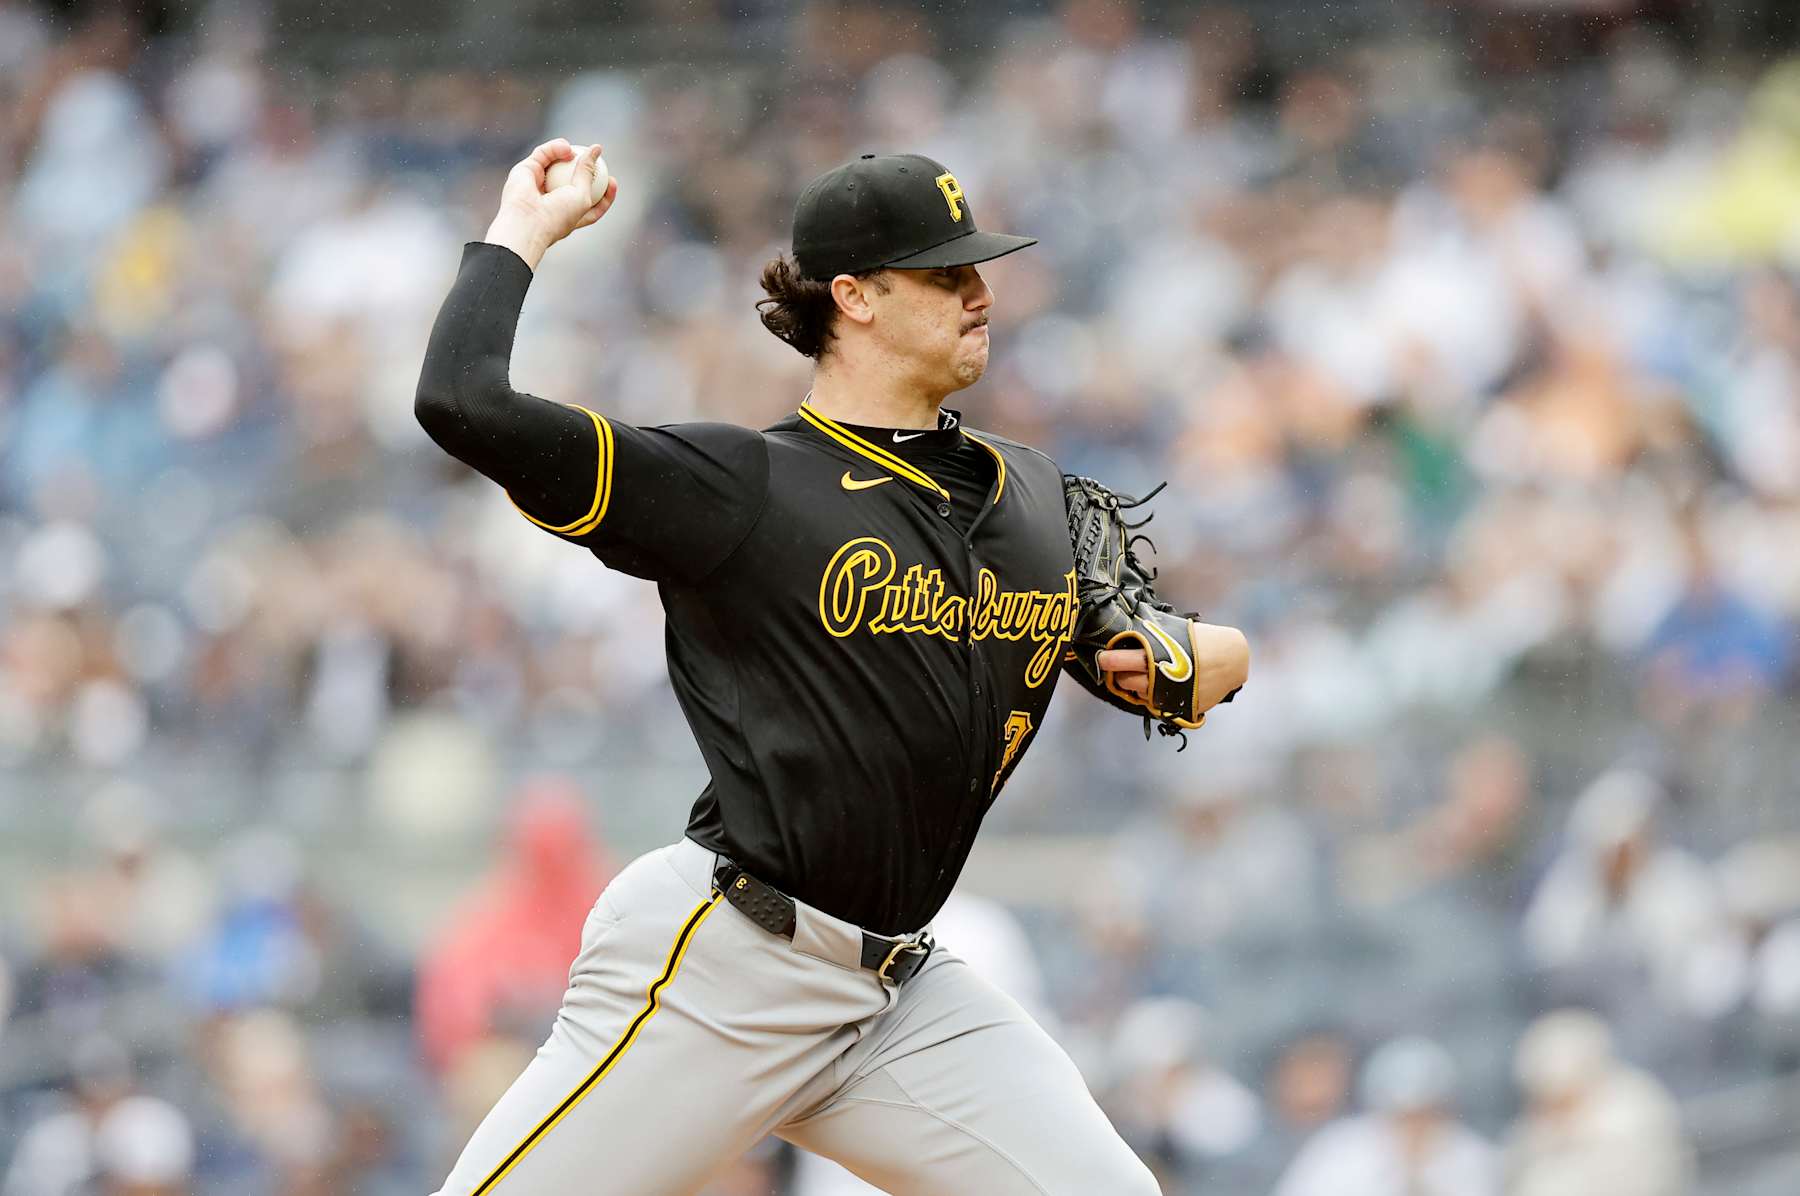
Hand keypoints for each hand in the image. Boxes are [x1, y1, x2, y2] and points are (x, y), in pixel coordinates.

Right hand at [483, 139, 619, 270]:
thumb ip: (588, 173)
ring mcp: (539, 185)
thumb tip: (596, 149)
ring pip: (557, 164)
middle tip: (599, 158)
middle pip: (573, 181)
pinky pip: (543, 155)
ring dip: (569, 155)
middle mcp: (553, 200)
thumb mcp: (582, 196)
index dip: (604, 193)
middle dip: (586, 169)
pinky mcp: (526, 171)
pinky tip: (565, 147)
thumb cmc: (558, 216)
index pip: (591, 204)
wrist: (527, 221)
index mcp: (570, 215)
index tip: (613, 181)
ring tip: (576, 151)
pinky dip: (555, 149)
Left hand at [1099, 621, 1248, 708]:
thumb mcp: (1176, 632)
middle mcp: (1163, 679)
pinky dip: (1154, 696)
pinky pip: (1158, 705)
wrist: (1233, 658)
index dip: (1110, 660)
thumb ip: (1153, 636)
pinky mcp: (1182, 708)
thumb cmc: (1203, 640)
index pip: (1125, 660)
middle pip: (1127, 682)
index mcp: (1160, 657)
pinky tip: (1156, 685)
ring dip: (1135, 686)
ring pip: (1140, 695)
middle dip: (1119, 674)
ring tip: (1137, 675)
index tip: (1102, 658)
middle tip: (1117, 666)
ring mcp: (1172, 696)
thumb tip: (1128, 632)